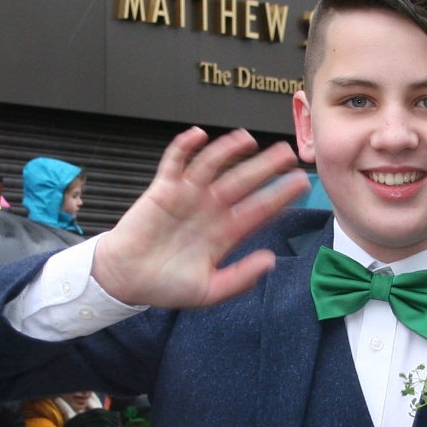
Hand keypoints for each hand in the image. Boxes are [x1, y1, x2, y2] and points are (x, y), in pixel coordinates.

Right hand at [90, 128, 307, 308]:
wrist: (125, 279)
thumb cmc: (165, 286)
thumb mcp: (208, 291)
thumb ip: (240, 278)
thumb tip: (270, 261)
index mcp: (225, 232)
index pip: (259, 209)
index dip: (280, 196)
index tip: (301, 184)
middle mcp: (211, 209)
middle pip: (243, 181)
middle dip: (265, 166)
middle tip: (287, 152)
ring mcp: (188, 196)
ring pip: (214, 165)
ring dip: (229, 150)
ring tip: (248, 139)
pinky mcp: (163, 189)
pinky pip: (175, 162)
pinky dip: (185, 147)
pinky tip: (199, 135)